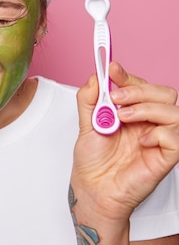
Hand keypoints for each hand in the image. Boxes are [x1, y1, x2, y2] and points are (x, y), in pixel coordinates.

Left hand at [71, 61, 178, 224]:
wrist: (93, 188)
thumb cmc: (93, 160)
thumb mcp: (85, 123)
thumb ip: (90, 99)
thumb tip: (95, 76)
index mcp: (133, 111)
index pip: (142, 85)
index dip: (128, 75)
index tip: (110, 67)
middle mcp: (150, 122)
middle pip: (164, 93)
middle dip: (139, 89)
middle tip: (116, 98)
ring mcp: (160, 138)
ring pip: (174, 110)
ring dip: (147, 108)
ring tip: (122, 118)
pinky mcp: (167, 156)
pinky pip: (177, 137)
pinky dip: (159, 133)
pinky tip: (141, 141)